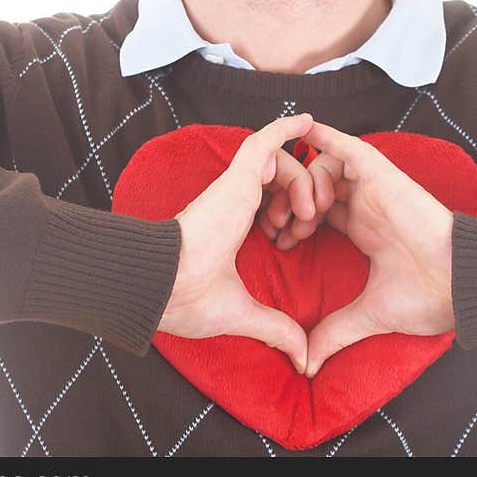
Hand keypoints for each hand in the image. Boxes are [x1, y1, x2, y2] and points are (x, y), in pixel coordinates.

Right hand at [163, 113, 316, 372]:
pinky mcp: (236, 177)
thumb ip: (276, 327)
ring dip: (302, 179)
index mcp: (233, 227)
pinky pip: (264, 141)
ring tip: (308, 210)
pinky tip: (307, 121)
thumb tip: (301, 355)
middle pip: (279, 181)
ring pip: (279, 163)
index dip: (291, 212)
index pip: (268, 204)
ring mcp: (234, 187)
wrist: (167, 286)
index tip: (298, 235)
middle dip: (303, 197)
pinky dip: (286, 128)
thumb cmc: (190, 299)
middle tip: (309, 223)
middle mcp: (234, 203)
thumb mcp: (245, 313)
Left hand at [267, 121, 455, 377]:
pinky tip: (305, 135)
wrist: (458, 283)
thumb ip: (335, 331)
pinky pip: (348, 147)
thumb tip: (308, 363)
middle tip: (278, 224)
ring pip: (325, 166)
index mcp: (364, 230)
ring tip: (303, 213)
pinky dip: (326, 138)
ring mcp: (374, 188)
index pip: (320, 212)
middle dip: (291, 200)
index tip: (280, 242)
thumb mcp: (368, 314)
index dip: (295, 220)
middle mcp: (367, 205)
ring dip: (304, 182)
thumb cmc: (426, 297)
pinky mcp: (381, 175)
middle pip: (316, 187)